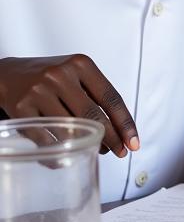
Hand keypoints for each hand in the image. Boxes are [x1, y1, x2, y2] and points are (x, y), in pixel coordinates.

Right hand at [0, 55, 138, 156]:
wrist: (7, 73)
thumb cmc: (49, 77)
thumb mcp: (75, 74)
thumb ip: (95, 95)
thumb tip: (119, 131)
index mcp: (81, 64)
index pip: (111, 98)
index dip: (125, 123)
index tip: (133, 142)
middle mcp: (61, 75)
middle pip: (94, 115)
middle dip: (111, 138)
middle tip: (119, 152)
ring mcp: (39, 91)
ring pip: (71, 128)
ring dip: (87, 145)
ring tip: (96, 150)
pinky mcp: (22, 108)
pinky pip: (46, 139)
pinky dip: (59, 153)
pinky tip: (66, 157)